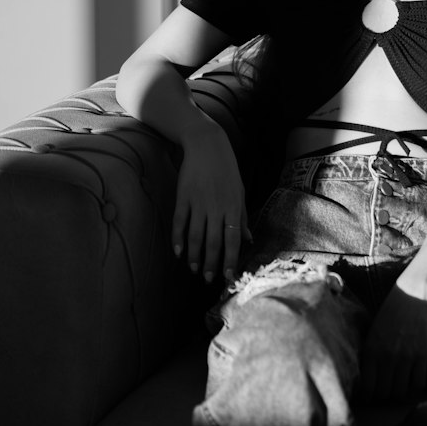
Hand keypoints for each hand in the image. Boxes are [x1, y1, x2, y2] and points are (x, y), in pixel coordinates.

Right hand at [172, 119, 249, 283]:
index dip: (230, 261)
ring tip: (193, 269)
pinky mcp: (183, 197)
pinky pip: (179, 222)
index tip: (228, 278)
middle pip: (212, 242)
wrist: (207, 146)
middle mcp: (216, 207)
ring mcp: (198, 202)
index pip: (232, 241)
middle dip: (210, 264)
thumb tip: (248, 240)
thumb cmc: (227, 171)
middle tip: (207, 279)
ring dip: (194, 255)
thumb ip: (242, 217)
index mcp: (233, 208)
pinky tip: (178, 252)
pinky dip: (178, 238)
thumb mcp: (240, 193)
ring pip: (195, 236)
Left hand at [359, 281, 426, 402]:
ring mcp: (405, 357)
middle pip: (384, 394)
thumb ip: (367, 356)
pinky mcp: (422, 356)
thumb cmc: (388, 316)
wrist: (411, 298)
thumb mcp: (371, 334)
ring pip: (401, 392)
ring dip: (399, 395)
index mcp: (370, 351)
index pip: (368, 388)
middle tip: (385, 396)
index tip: (371, 397)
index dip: (369, 398)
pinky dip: (415, 389)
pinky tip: (412, 384)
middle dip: (384, 398)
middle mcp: (386, 357)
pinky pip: (418, 383)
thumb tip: (364, 382)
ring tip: (398, 391)